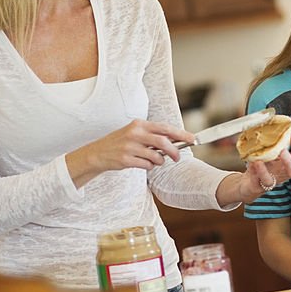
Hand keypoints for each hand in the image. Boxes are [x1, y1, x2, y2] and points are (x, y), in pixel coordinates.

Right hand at [67, 120, 192, 187]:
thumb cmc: (121, 143)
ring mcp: (129, 147)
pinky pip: (146, 165)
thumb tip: (175, 142)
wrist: (98, 153)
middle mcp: (135, 134)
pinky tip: (143, 164)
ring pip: (156, 156)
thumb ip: (153, 136)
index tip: (192, 139)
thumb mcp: (135, 133)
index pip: (165, 128)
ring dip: (159, 161)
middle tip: (177, 158)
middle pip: (163, 142)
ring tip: (154, 161)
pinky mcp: (125, 159)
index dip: (180, 134)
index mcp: (139, 125)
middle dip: (174, 151)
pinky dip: (149, 166)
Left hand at [236, 133, 290, 203]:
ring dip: (264, 170)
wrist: (248, 183)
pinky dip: (253, 172)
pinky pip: (256, 182)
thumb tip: (267, 120)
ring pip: (271, 181)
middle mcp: (280, 175)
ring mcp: (269, 183)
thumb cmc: (261, 165)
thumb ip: (269, 142)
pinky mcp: (257, 188)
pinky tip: (250, 164)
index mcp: (285, 165)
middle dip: (289, 161)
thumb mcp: (266, 153)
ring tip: (259, 160)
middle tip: (283, 151)